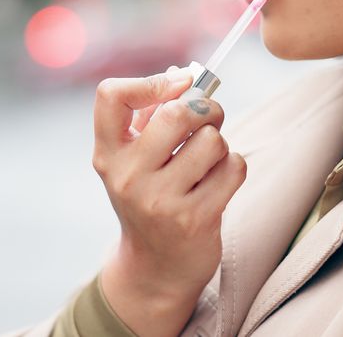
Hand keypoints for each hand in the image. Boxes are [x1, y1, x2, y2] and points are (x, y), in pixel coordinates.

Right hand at [91, 67, 247, 336]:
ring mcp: (160, 201)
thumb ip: (152, 116)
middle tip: (209, 119)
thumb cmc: (152, 197)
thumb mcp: (136, 160)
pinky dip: (233, 168)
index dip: (150, 81)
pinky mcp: (195, 219)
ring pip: (212, 140)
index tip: (177, 85)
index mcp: (108, 154)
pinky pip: (233, 167)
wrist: (156, 267)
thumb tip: (185, 75)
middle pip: (177, 112)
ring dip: (220, 144)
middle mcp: (128, 176)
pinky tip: (218, 182)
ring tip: (208, 161)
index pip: (110, 95)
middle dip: (206, 108)